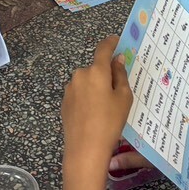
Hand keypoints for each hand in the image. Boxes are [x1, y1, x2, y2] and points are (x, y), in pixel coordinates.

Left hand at [62, 37, 132, 174]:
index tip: (117, 40)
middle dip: (105, 74)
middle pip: (95, 68)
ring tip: (106, 107)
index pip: (103, 49)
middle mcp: (79, 75)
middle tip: (118, 90)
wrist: (85, 149)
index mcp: (95, 71)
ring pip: (87, 82)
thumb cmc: (110, 122)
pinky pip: (79, 93)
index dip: (111, 42)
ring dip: (96, 87)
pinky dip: (87, 97)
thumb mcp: (123, 98)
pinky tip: (93, 114)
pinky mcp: (64, 102)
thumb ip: (120, 75)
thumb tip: (117, 60)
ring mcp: (69, 89)